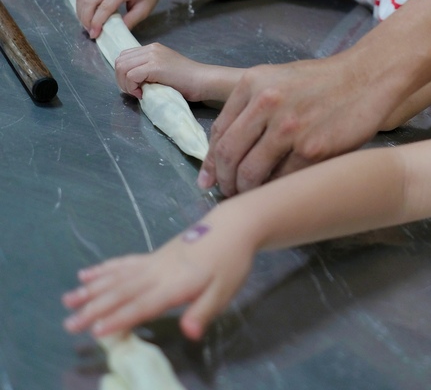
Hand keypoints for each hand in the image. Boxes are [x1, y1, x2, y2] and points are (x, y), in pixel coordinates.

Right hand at [63, 217, 253, 339]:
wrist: (233, 226)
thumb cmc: (231, 262)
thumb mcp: (224, 291)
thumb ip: (203, 312)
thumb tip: (189, 333)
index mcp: (175, 283)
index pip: (142, 304)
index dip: (119, 318)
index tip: (95, 331)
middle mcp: (158, 271)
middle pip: (122, 291)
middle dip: (94, 308)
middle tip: (69, 323)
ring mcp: (153, 261)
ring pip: (117, 276)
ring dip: (92, 289)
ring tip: (68, 300)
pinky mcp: (154, 255)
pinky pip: (124, 262)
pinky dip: (105, 269)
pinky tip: (87, 274)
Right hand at [76, 0, 162, 37]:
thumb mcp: (143, 10)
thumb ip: (129, 22)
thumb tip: (113, 34)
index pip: (105, 6)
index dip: (97, 22)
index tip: (94, 35)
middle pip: (90, 1)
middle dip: (86, 19)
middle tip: (91, 32)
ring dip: (82, 14)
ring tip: (89, 26)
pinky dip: (82, 7)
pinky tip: (88, 17)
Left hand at [114, 43, 209, 101]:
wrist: (202, 80)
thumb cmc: (187, 81)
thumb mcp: (163, 70)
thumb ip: (148, 69)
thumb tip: (131, 79)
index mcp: (152, 48)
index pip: (124, 56)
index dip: (123, 73)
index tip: (135, 87)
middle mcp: (151, 48)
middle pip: (119, 61)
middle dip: (121, 80)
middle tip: (134, 91)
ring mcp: (153, 55)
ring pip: (122, 67)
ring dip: (125, 84)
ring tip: (138, 92)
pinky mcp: (155, 66)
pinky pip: (131, 76)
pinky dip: (132, 87)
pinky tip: (143, 94)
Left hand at [197, 52, 383, 196]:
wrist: (366, 78)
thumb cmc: (321, 82)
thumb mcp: (277, 81)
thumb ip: (248, 110)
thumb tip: (218, 156)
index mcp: (252, 83)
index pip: (219, 132)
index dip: (212, 162)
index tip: (210, 180)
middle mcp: (266, 102)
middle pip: (229, 155)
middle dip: (226, 181)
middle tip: (230, 192)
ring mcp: (289, 127)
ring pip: (251, 173)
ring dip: (247, 191)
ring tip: (252, 195)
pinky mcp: (312, 149)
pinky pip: (282, 180)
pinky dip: (276, 190)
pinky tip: (279, 191)